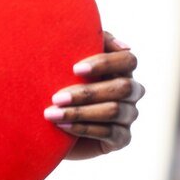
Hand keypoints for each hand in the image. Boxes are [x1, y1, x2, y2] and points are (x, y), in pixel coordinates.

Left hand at [44, 31, 145, 158]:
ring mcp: (128, 115)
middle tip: (56, 97)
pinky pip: (110, 133)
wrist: (48, 119)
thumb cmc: (60, 80)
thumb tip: (125, 46)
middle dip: (87, 92)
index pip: (128, 60)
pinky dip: (84, 128)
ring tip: (51, 114)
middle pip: (123, 88)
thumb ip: (93, 40)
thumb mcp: (71, 57)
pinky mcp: (122, 138)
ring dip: (79, 112)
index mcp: (122, 69)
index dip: (105, 63)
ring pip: (113, 111)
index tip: (74, 69)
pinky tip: (63, 126)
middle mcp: (131, 92)